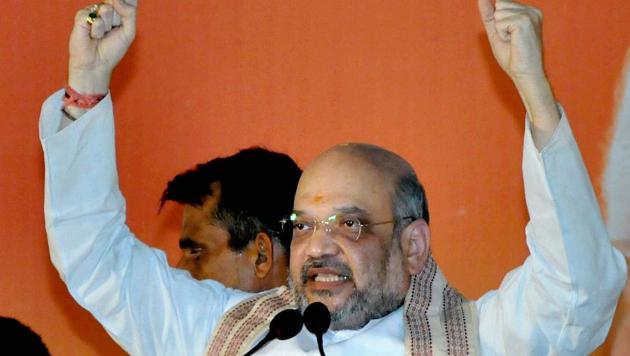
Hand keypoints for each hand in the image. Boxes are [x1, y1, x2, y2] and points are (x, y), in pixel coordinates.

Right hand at [68, 0, 137, 93]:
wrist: (97, 64)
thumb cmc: (113, 49)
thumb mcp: (129, 32)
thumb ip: (129, 12)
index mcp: (120, 11)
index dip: (127, 1)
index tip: (123, 16)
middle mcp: (106, 8)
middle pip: (118, 2)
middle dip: (119, 19)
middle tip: (112, 31)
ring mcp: (93, 11)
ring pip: (107, 9)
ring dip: (107, 26)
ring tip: (102, 35)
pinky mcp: (81, 16)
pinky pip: (94, 17)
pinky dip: (96, 30)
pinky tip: (93, 36)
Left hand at [478, 0, 559, 147]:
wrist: (525, 74)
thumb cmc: (513, 57)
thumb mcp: (497, 32)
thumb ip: (489, 14)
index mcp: (529, 12)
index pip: (501, 3)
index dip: (498, 21)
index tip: (509, 36)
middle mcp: (532, 10)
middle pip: (500, 4)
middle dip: (498, 24)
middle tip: (510, 40)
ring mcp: (530, 14)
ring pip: (499, 12)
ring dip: (500, 30)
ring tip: (512, 42)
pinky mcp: (525, 21)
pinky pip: (500, 21)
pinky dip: (502, 34)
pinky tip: (514, 42)